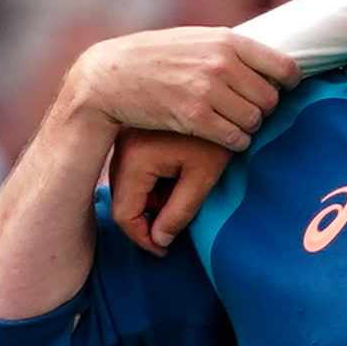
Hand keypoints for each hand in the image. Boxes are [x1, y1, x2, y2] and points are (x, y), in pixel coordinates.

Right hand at [72, 29, 298, 149]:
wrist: (111, 76)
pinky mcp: (195, 118)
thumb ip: (230, 48)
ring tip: (228, 122)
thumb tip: (268, 58)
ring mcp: (209, 91)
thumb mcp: (195, 39)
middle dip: (261, 108)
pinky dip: (233, 142)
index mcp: (227, 41)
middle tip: (243, 110)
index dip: (286, 83)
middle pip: (270, 99)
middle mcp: (222, 63)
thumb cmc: (155, 58)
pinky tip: (220, 135)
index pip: (283, 67)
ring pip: (254, 121)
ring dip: (246, 127)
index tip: (280, 91)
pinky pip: (235, 139)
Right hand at [109, 129, 236, 251]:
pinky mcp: (132, 135)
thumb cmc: (217, 138)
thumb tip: (159, 241)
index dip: (143, 238)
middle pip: (124, 200)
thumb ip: (179, 213)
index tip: (165, 249)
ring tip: (185, 187)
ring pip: (130, 187)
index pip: (124, 214)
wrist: (225, 96)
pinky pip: (135, 170)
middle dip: (150, 216)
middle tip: (181, 217)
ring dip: (154, 198)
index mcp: (135, 157)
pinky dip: (154, 181)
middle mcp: (121, 146)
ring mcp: (124, 140)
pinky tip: (179, 171)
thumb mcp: (202, 178)